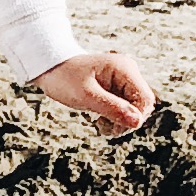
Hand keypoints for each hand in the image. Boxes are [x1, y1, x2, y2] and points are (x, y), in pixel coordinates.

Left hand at [33, 51, 153, 137]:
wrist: (50, 68)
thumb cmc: (64, 78)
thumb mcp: (85, 96)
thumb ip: (112, 108)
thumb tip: (137, 122)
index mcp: (124, 68)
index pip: (145, 98)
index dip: (135, 117)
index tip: (115, 127)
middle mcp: (128, 71)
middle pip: (142, 104)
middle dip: (127, 120)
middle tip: (105, 127)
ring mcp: (123, 79)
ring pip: (134, 107)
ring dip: (120, 120)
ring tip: (100, 123)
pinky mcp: (117, 87)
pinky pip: (125, 106)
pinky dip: (115, 116)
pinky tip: (101, 119)